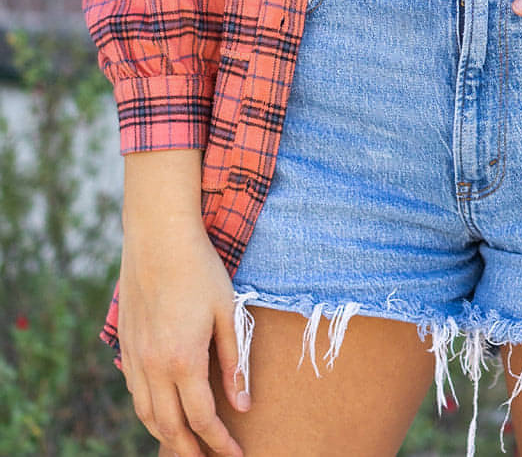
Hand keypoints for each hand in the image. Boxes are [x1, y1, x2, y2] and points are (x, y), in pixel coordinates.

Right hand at [119, 215, 247, 456]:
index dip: (220, 443)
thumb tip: (243, 404)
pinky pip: (135, 393)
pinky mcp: (126, 345)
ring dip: (166, 436)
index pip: (203, 419)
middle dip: (191, 451)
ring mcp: (135, 357)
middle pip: (170, 427)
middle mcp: (154, 367)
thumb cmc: (200, 270)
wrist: (158, 237)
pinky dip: (148, 412)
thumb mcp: (227, 312)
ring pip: (147, 415)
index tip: (236, 455)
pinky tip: (161, 412)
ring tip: (185, 447)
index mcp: (184, 360)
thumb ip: (234, 361)